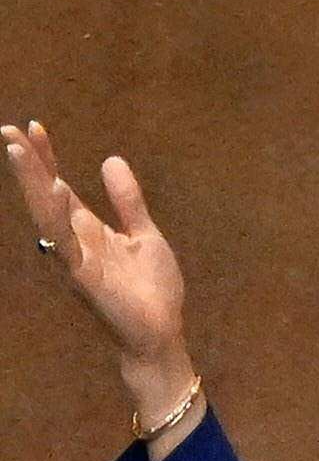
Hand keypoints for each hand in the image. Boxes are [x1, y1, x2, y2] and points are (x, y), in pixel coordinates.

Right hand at [5, 122, 195, 432]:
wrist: (162, 334)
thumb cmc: (153, 290)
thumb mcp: (144, 236)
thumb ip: (128, 201)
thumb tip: (111, 160)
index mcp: (87, 230)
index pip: (58, 188)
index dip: (46, 159)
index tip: (34, 126)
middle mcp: (74, 241)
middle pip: (44, 195)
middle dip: (27, 164)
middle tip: (8, 129)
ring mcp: (73, 258)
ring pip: (45, 213)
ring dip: (31, 182)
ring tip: (17, 149)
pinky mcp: (82, 275)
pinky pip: (63, 242)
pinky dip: (54, 216)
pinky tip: (50, 190)